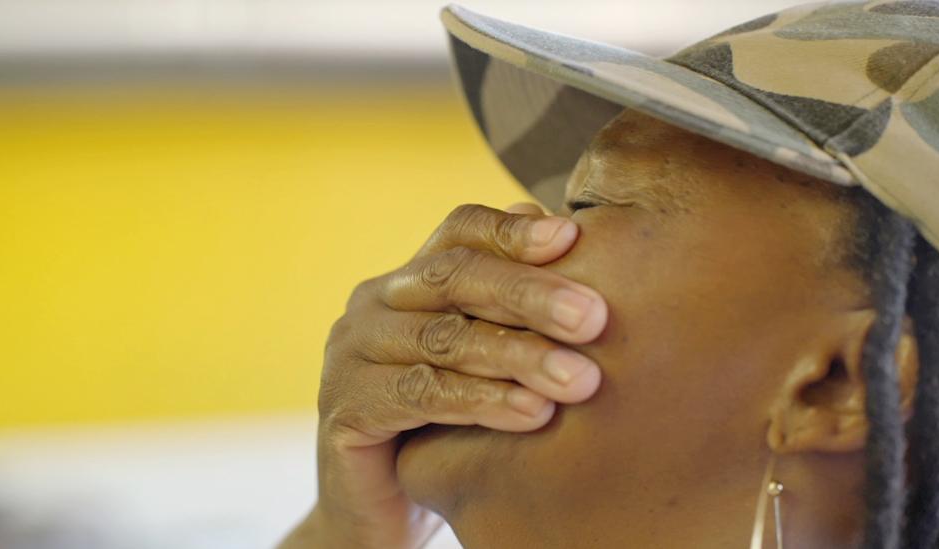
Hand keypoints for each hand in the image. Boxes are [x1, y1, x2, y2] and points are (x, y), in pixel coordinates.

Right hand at [281, 203, 606, 548]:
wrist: (380, 506)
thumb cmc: (445, 426)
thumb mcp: (483, 361)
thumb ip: (511, 306)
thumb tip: (565, 232)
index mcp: (407, 281)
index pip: (457, 231)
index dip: (511, 232)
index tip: (571, 238)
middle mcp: (372, 304)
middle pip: (452, 276)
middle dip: (529, 294)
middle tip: (594, 317)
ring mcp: (349, 353)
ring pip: (442, 338)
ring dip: (518, 356)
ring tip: (581, 379)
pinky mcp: (343, 407)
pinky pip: (420, 394)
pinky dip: (482, 401)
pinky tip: (534, 413)